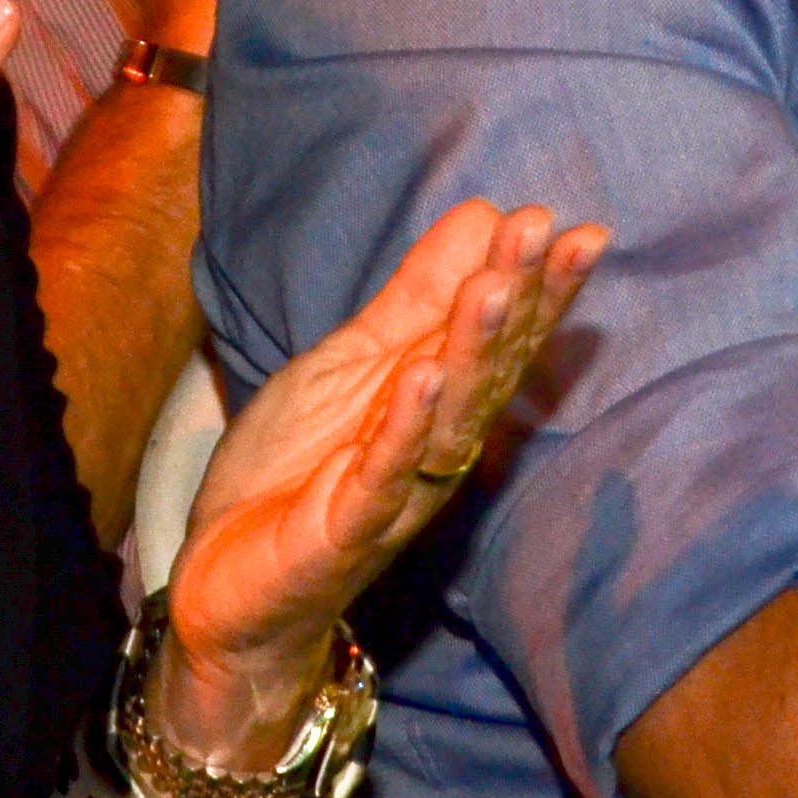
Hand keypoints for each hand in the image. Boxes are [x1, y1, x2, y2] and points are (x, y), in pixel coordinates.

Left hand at [157, 202, 604, 762]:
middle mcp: (435, 447)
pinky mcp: (346, 528)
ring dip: (473, 351)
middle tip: (543, 232)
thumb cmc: (296, 472)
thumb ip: (416, 299)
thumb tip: (483, 214)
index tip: (571, 226)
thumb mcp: (353, 364)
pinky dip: (404, 427)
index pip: (501, 337)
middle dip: (518, 298)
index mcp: (441, 403)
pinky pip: (382, 475)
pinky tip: (422, 377)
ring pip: (449, 417)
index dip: (537, 285)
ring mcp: (396, 490)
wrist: (227, 582)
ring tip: (493, 286)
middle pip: (488, 369)